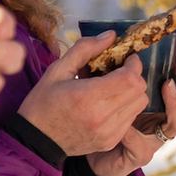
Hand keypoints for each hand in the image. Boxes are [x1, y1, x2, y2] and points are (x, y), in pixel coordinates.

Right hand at [17, 33, 146, 157]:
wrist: (36, 140)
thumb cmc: (43, 102)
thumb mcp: (57, 70)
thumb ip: (85, 49)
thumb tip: (111, 35)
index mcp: (88, 96)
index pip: (130, 78)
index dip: (134, 65)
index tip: (127, 58)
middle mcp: (102, 116)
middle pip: (139, 91)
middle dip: (134, 76)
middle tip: (120, 71)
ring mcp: (108, 132)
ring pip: (140, 105)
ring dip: (132, 92)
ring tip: (114, 87)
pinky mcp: (110, 141)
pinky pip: (131, 119)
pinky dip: (126, 107)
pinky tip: (109, 103)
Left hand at [87, 48, 175, 175]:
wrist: (90, 151)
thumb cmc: (100, 115)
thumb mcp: (105, 87)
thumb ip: (112, 66)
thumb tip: (112, 37)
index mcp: (161, 102)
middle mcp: (164, 120)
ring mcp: (156, 138)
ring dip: (175, 105)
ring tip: (166, 85)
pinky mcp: (142, 154)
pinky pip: (143, 144)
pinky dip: (133, 134)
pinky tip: (124, 127)